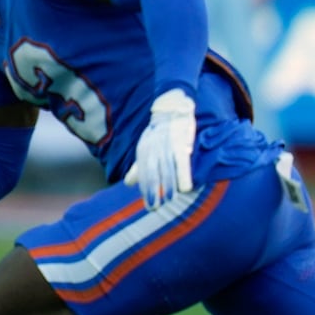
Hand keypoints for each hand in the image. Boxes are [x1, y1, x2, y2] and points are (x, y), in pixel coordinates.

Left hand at [124, 89, 196, 208]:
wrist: (170, 107)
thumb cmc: (158, 133)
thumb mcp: (145, 148)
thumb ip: (138, 167)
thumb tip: (128, 183)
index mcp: (144, 151)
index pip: (144, 174)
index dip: (146, 190)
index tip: (149, 205)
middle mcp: (153, 149)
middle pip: (153, 173)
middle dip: (153, 191)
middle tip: (154, 208)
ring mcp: (166, 145)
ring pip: (166, 169)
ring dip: (168, 186)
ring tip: (169, 201)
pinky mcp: (180, 142)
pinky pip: (182, 162)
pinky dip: (183, 175)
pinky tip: (185, 188)